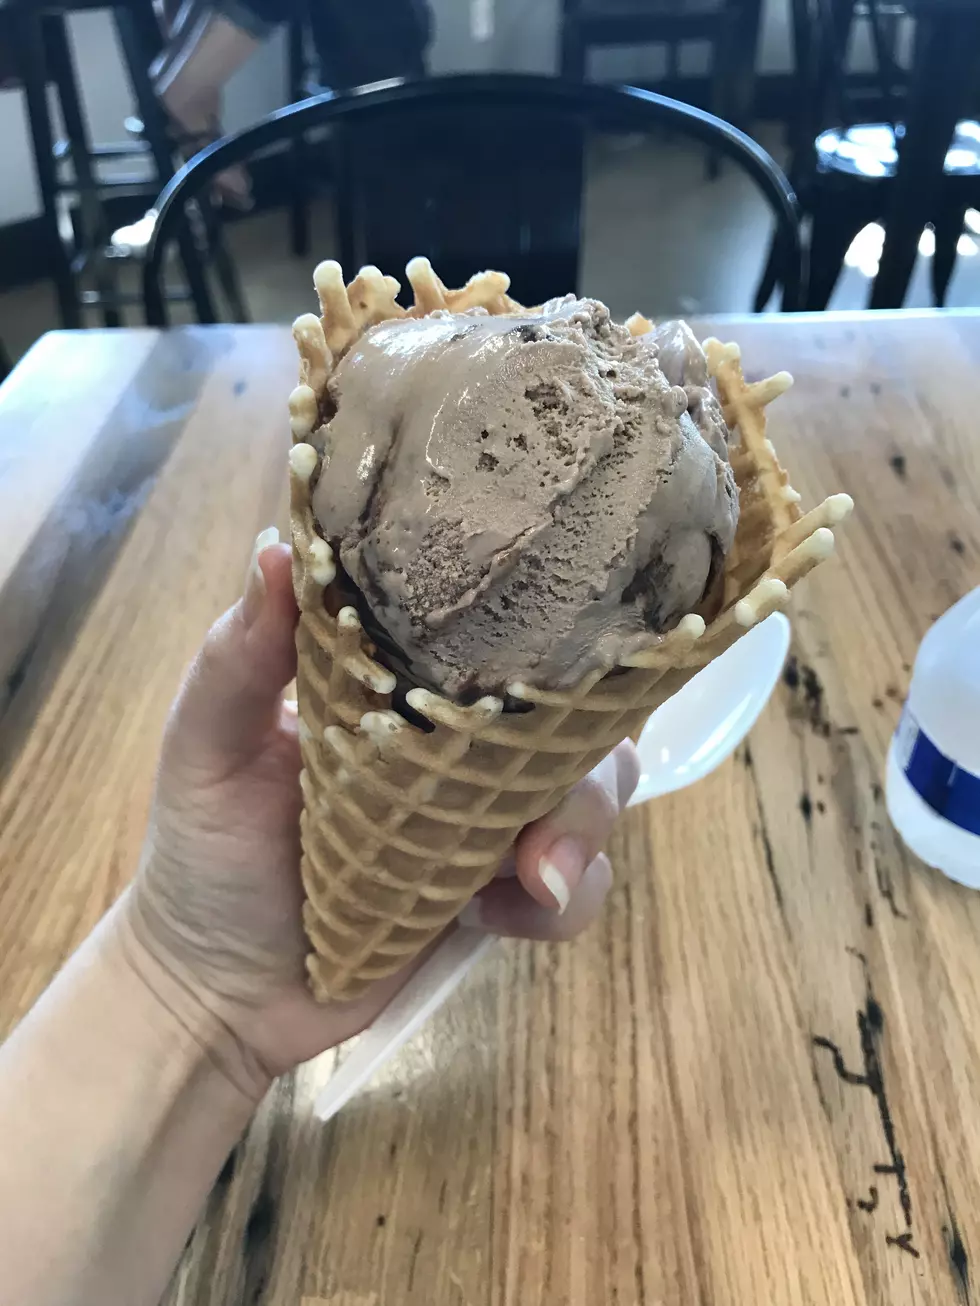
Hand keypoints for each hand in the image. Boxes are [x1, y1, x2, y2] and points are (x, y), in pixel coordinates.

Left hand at [124, 529, 638, 1085]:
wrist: (219, 993)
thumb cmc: (204, 854)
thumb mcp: (207, 747)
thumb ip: (240, 657)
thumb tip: (279, 545)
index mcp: (400, 685)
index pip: (494, 633)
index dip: (545, 629)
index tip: (566, 637)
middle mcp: (458, 742)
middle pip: (571, 717)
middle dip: (587, 758)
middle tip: (547, 809)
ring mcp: (485, 819)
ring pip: (593, 797)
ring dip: (583, 832)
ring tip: (532, 876)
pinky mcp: (498, 896)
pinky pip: (572, 891)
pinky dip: (557, 905)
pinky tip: (492, 919)